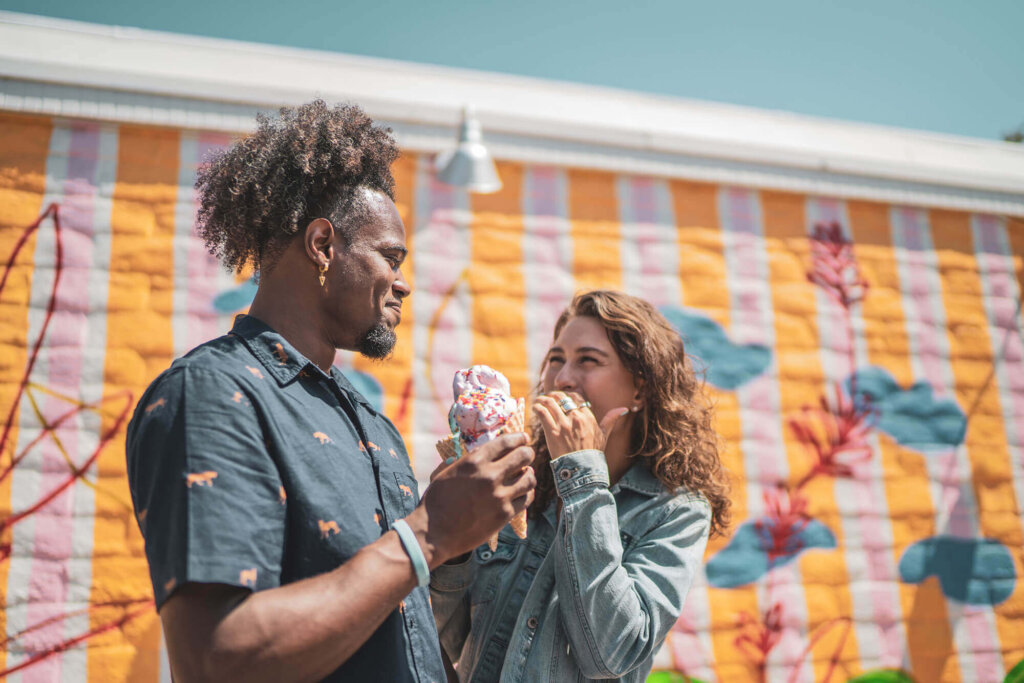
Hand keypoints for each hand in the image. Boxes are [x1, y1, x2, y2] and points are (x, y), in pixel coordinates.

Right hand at [412, 432, 534, 564]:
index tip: (523, 438)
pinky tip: (523, 491)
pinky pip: (526, 498)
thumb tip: (479, 453)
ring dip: (529, 473)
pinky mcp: (505, 514)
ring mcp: (500, 496)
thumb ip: (465, 462)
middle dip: (527, 453)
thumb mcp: (446, 473)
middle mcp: (490, 475)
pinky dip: (527, 492)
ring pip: (529, 478)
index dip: (519, 438)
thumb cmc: (435, 502)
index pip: (506, 442)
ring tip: (526, 474)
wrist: (433, 534)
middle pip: (523, 456)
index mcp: (474, 461)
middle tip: (526, 455)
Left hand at [532, 391, 628, 459]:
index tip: (562, 398)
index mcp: (587, 417)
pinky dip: (537, 407)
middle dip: (554, 395)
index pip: (575, 397)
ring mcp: (563, 424)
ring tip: (539, 400)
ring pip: (550, 402)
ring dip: (543, 399)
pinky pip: (542, 412)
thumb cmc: (593, 453)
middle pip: (561, 397)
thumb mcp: (604, 435)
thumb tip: (623, 409)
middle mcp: (575, 417)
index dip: (567, 395)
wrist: (582, 469)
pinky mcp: (552, 432)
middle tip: (548, 397)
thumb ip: (611, 419)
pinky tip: (535, 407)